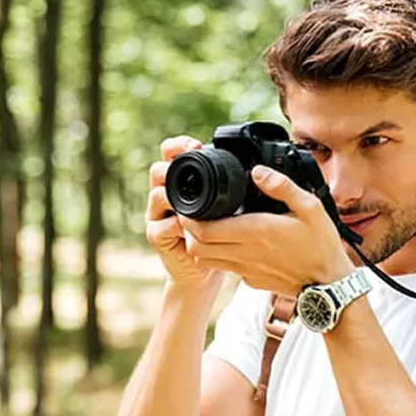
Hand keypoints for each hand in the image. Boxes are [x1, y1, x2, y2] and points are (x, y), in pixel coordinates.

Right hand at [145, 136, 225, 290]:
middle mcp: (165, 195)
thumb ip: (232, 187)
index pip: (171, 154)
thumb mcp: (228, 207)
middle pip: (158, 170)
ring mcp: (157, 216)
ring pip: (157, 196)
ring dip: (174, 195)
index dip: (178, 145)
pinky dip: (175, 225)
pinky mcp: (157, 237)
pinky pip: (161, 226)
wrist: (205, 270)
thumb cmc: (220, 235)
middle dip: (171, 166)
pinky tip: (190, 226)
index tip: (195, 145)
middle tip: (191, 166)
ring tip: (193, 198)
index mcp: (181, 182)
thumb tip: (259, 170)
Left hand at [179, 165, 354, 296]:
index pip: (204, 230)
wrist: (329, 285)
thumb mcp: (310, 208)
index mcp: (256, 232)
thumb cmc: (321, 246)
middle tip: (194, 215)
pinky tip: (230, 243)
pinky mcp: (251, 282)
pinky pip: (225, 268)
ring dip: (200, 244)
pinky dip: (218, 256)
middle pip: (197, 246)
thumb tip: (257, 171)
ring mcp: (246, 271)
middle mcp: (246, 254)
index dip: (189, 218)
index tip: (191, 205)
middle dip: (189, 230)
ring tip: (208, 228)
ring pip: (205, 260)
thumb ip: (282, 186)